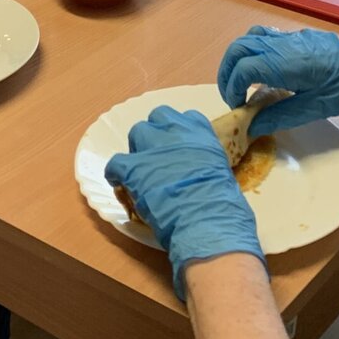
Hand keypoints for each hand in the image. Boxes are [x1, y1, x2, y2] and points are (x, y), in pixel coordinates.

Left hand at [104, 106, 264, 299]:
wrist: (206, 221)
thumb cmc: (223, 204)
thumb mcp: (221, 171)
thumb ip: (206, 163)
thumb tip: (198, 173)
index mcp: (201, 133)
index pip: (187, 117)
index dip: (180, 132)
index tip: (181, 146)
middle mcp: (176, 132)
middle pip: (159, 118)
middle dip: (158, 135)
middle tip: (160, 156)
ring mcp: (153, 147)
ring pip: (137, 132)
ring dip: (139, 148)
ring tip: (141, 167)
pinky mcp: (133, 167)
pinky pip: (116, 162)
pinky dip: (116, 172)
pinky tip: (118, 181)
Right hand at [218, 26, 338, 134]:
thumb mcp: (311, 109)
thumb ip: (277, 116)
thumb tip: (250, 127)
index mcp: (284, 63)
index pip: (242, 69)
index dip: (232, 88)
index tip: (238, 107)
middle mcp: (281, 44)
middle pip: (238, 48)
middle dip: (227, 71)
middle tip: (231, 95)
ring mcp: (288, 37)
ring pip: (249, 37)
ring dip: (238, 58)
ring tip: (241, 81)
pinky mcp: (295, 36)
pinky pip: (264, 35)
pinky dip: (253, 49)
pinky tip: (262, 68)